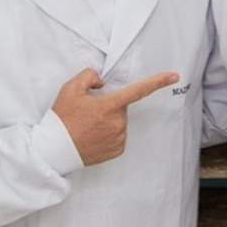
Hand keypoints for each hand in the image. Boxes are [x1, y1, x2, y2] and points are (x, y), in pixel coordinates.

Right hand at [52, 68, 178, 165]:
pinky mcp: (117, 150)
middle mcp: (118, 122)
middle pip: (121, 106)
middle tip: (88, 113)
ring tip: (87, 126)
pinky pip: (118, 135)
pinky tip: (92, 136)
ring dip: (108, 120)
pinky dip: (108, 134)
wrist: (52, 151)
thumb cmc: (61, 119)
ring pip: (120, 121)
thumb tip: (102, 82)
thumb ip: (89, 76)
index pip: (139, 89)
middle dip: (109, 105)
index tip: (174, 76)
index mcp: (110, 105)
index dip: (158, 81)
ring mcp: (119, 137)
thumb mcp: (70, 88)